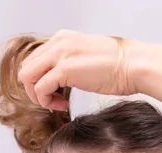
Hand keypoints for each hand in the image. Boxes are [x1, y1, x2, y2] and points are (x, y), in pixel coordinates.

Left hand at [19, 30, 137, 110]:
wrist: (134, 65)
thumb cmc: (119, 66)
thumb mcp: (87, 58)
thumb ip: (71, 62)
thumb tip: (60, 77)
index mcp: (63, 38)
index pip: (35, 60)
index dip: (40, 80)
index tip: (54, 92)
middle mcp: (58, 42)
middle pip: (27, 68)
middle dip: (35, 89)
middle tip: (53, 100)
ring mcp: (60, 54)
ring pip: (27, 78)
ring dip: (38, 96)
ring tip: (56, 104)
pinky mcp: (64, 69)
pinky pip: (40, 89)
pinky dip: (46, 101)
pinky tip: (62, 105)